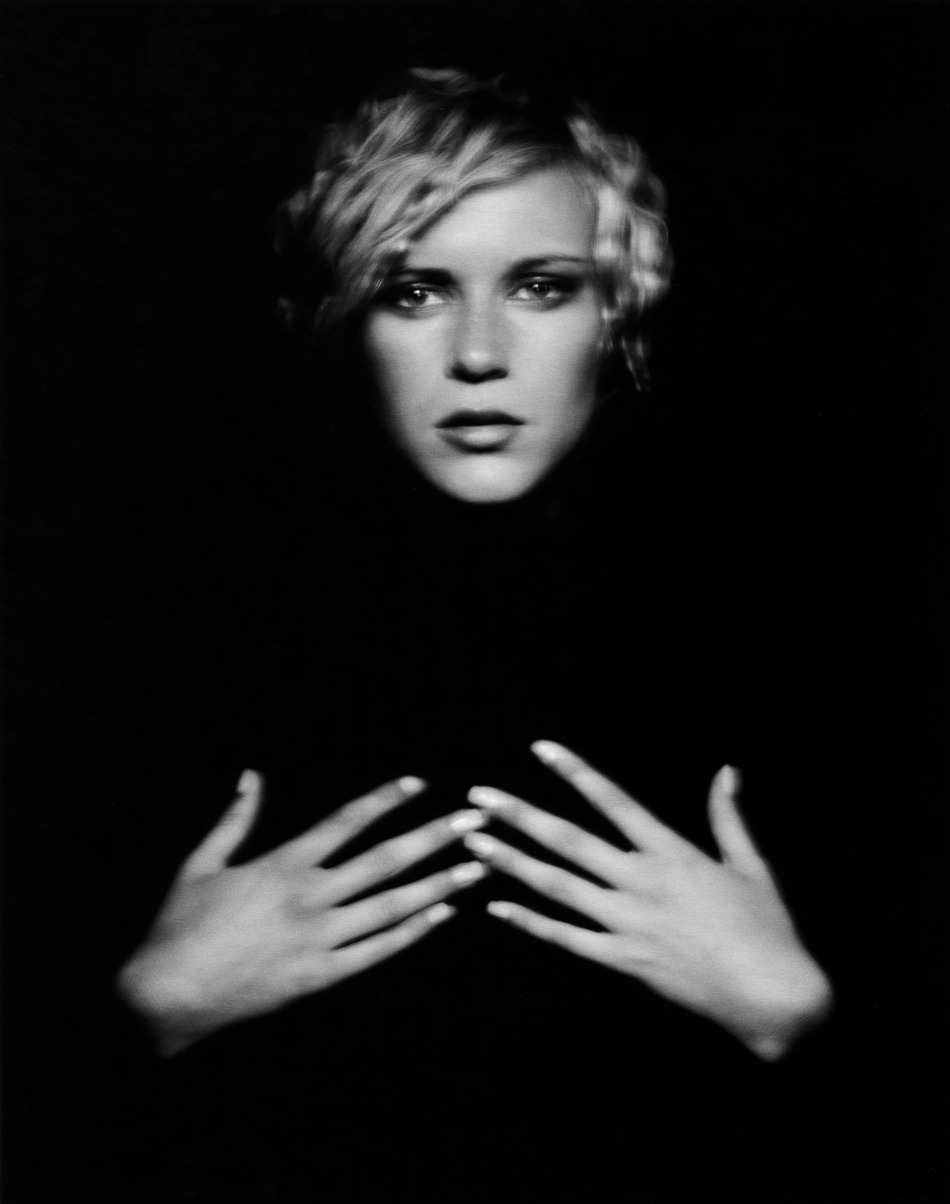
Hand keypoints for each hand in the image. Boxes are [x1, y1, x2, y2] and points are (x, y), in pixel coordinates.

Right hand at [118, 770, 485, 1054]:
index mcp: (283, 865)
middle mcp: (310, 898)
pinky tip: (442, 916)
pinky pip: (378, 952)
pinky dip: (413, 933)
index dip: (385, 799)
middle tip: (475, 820)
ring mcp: (320, 939)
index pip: (346, 822)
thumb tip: (252, 775)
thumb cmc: (179, 927)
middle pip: (385, 860)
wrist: (167, 995)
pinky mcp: (322, 976)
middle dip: (434, 836)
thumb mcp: (200, 863)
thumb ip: (234, 819)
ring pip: (392, 906)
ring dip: (439, 884)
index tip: (420, 782)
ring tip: (477, 867)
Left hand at [464, 741, 831, 1059]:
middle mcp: (642, 882)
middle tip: (478, 796)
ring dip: (512, 862)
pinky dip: (531, 923)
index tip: (541, 749)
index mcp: (672, 852)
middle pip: (568, 841)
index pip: (613, 800)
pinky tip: (498, 907)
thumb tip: (726, 771)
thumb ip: (728, 817)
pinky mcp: (624, 961)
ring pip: (558, 887)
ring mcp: (629, 923)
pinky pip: (568, 939)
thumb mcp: (752, 865)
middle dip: (520, 814)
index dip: (575, 771)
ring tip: (474, 842)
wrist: (774, 995)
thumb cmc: (768, 929)